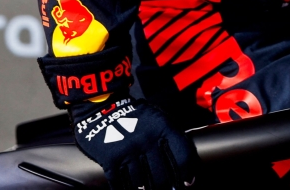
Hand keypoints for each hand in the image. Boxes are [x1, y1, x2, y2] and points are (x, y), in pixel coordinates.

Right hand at [69, 94, 197, 189]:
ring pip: (142, 181)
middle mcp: (146, 140)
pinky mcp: (110, 159)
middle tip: (170, 189)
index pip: (182, 155)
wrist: (101, 108)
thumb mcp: (158, 119)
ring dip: (147, 189)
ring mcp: (128, 150)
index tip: (188, 182)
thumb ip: (172, 136)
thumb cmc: (135, 116)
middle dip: (167, 186)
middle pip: (162, 174)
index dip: (187, 172)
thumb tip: (186, 161)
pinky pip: (120, 182)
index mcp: (163, 128)